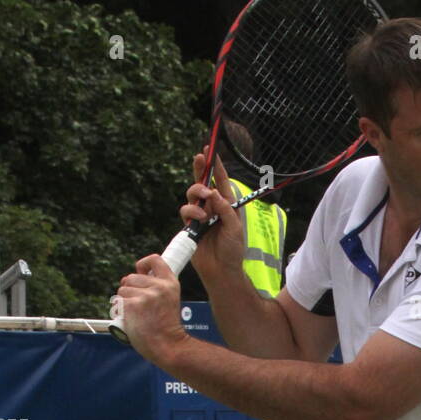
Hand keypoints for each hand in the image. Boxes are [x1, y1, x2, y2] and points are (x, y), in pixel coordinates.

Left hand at [116, 255, 187, 367]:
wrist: (168, 346)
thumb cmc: (166, 329)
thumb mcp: (169, 302)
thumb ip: (156, 289)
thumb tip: (130, 280)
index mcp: (171, 284)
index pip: (155, 260)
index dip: (143, 263)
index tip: (141, 271)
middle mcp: (159, 286)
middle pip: (132, 277)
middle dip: (130, 289)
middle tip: (139, 306)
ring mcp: (146, 296)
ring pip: (123, 290)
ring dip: (124, 301)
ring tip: (136, 315)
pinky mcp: (133, 305)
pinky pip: (118, 302)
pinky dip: (120, 310)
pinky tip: (131, 319)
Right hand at [180, 150, 246, 280]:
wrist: (221, 270)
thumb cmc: (232, 251)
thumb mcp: (234, 228)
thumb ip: (225, 209)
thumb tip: (213, 193)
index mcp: (227, 205)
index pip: (221, 181)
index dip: (214, 165)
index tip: (210, 149)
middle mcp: (213, 207)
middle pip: (203, 182)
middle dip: (200, 169)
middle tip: (200, 159)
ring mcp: (200, 215)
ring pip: (192, 194)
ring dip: (198, 194)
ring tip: (206, 206)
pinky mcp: (190, 225)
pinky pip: (186, 210)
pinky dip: (192, 211)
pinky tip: (200, 219)